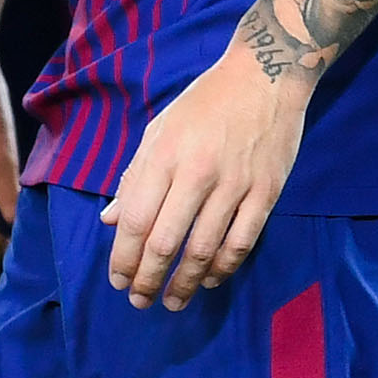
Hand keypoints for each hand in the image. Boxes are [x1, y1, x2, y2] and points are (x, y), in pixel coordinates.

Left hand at [101, 49, 309, 310]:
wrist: (265, 76)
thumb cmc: (205, 103)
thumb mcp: (160, 129)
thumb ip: (135, 176)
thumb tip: (111, 220)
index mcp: (164, 156)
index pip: (136, 220)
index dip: (123, 258)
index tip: (118, 281)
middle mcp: (196, 174)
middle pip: (165, 242)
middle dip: (148, 279)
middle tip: (140, 301)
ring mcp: (234, 185)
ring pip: (204, 250)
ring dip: (185, 283)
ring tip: (173, 301)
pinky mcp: (266, 192)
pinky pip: (242, 242)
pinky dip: (224, 268)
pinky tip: (211, 280)